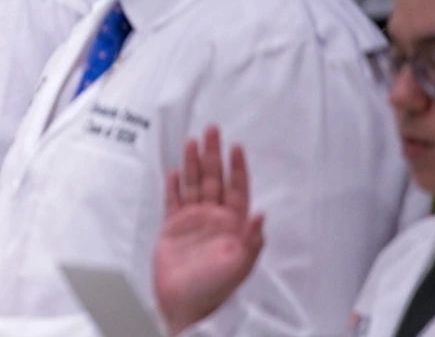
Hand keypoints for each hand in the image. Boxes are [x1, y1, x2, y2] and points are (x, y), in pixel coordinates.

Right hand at [154, 126, 263, 335]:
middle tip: (212, 130)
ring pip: (193, 184)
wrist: (185, 303)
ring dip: (192, 163)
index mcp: (233, 224)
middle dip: (213, 155)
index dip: (237, 168)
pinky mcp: (172, 227)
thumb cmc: (216, 288)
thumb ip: (252, 240)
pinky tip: (175, 170)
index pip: (237, 189)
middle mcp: (214, 218)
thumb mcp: (240, 265)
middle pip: (213, 179)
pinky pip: (173, 200)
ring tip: (191, 141)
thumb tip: (262, 214)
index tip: (236, 147)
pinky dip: (174, 185)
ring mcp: (192, 221)